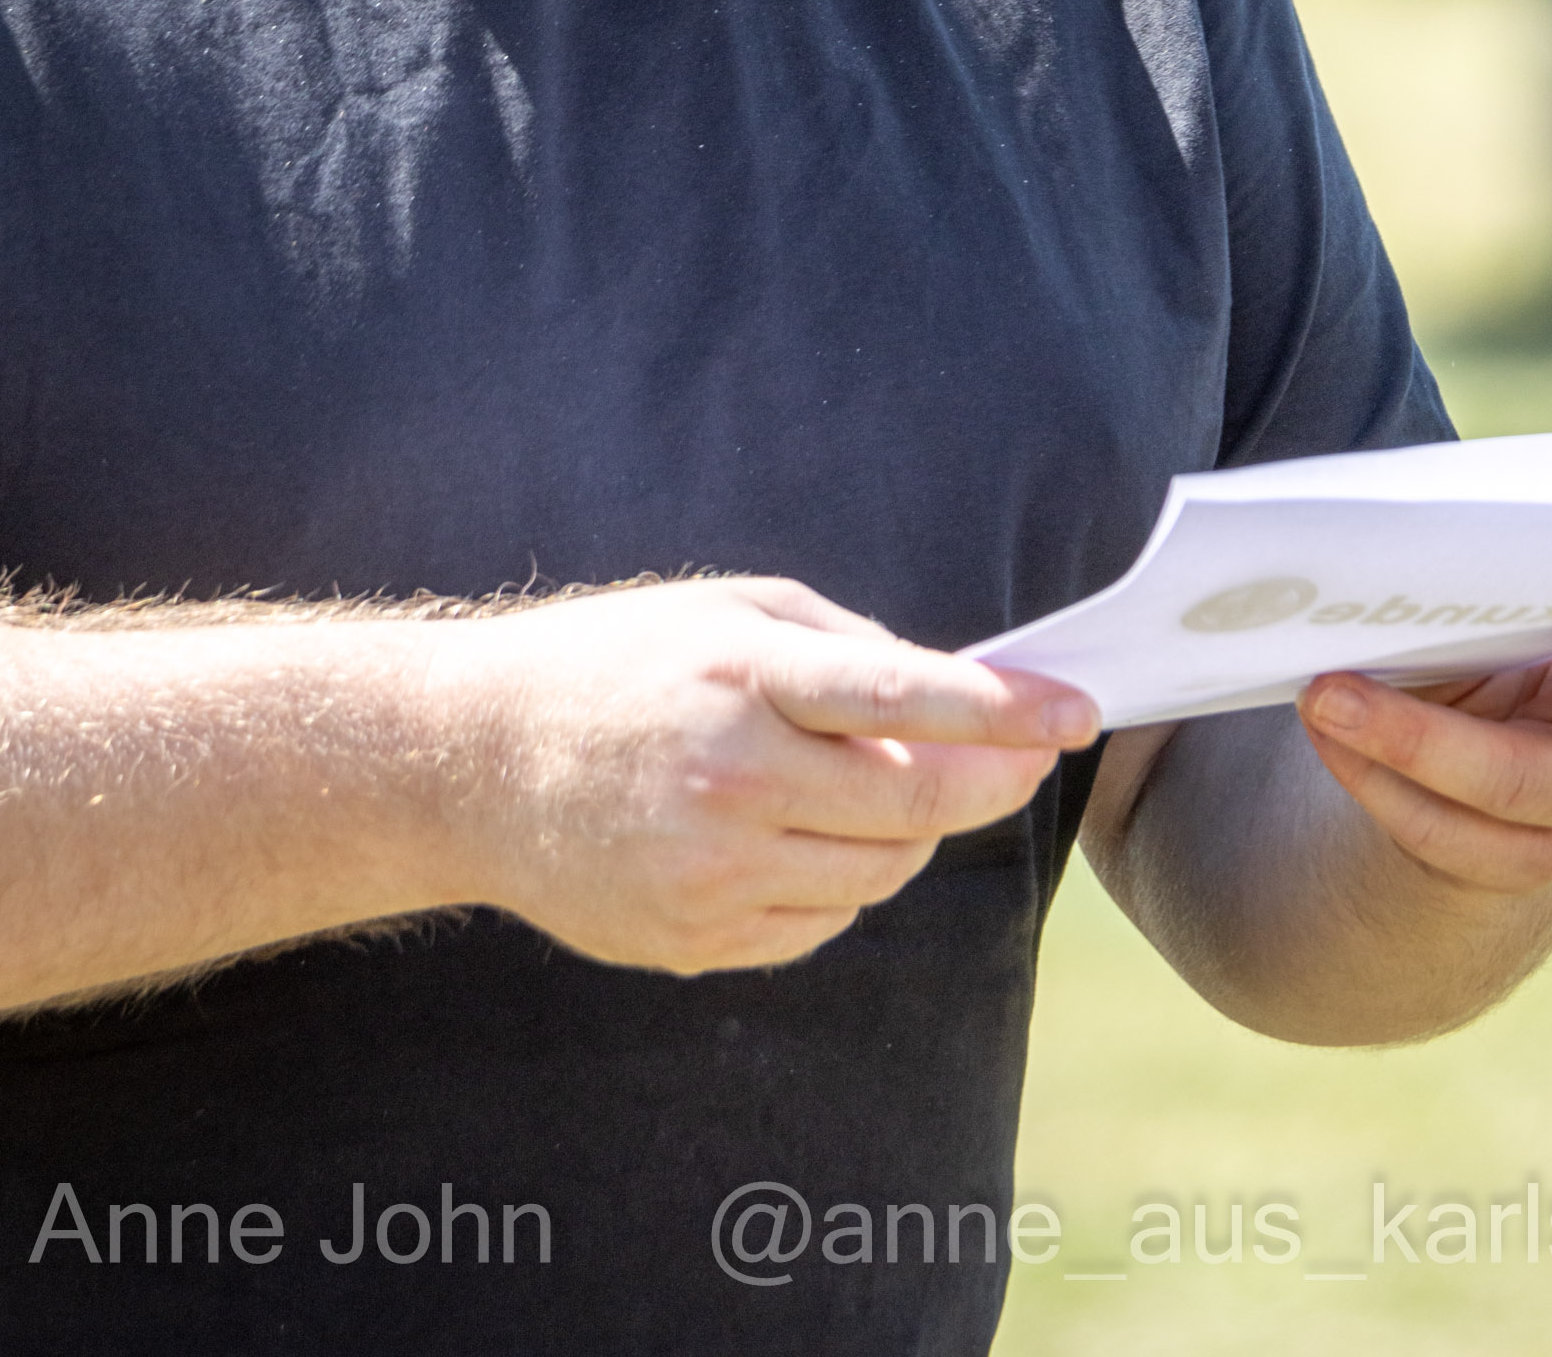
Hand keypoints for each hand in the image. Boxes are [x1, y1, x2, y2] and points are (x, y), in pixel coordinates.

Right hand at [434, 576, 1098, 975]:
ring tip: (872, 783)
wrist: (473, 763)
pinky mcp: (694, 941)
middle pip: (917, 804)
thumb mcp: (729, 610)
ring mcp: (711, 873)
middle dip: (991, 780)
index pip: (906, 698)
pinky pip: (821, 924)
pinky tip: (796, 834)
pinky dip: (841, 881)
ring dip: (911, 834)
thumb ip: (846, 647)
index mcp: (742, 679)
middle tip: (1024, 755)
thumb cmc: (617, 665)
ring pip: (882, 874)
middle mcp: (731, 780)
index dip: (1007, 711)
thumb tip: (954, 696)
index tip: (1078, 713)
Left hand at [1295, 621, 1551, 894]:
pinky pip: (1426, 833)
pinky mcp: (1506, 866)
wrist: (1540, 743)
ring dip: (1370, 758)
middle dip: (1417, 740)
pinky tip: (1325, 732)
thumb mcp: (1546, 618)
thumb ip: (1521, 594)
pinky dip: (1365, 778)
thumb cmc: (1541, 648)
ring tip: (1313, 704)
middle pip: (1521, 775)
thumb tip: (1438, 539)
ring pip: (1460, 818)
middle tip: (1330, 690)